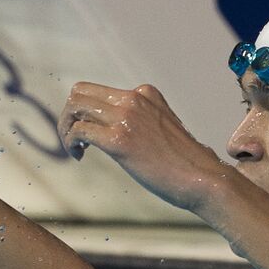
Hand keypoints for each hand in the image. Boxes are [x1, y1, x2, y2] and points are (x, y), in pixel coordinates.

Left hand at [57, 82, 226, 211]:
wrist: (202, 178)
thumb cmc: (183, 163)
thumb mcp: (160, 130)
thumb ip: (139, 122)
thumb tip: (112, 131)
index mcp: (144, 93)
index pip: (96, 90)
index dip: (83, 111)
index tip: (86, 134)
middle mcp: (134, 98)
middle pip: (80, 93)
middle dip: (68, 116)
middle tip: (72, 141)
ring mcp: (126, 117)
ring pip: (75, 108)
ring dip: (66, 129)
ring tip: (75, 150)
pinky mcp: (120, 140)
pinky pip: (79, 131)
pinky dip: (71, 142)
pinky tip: (79, 156)